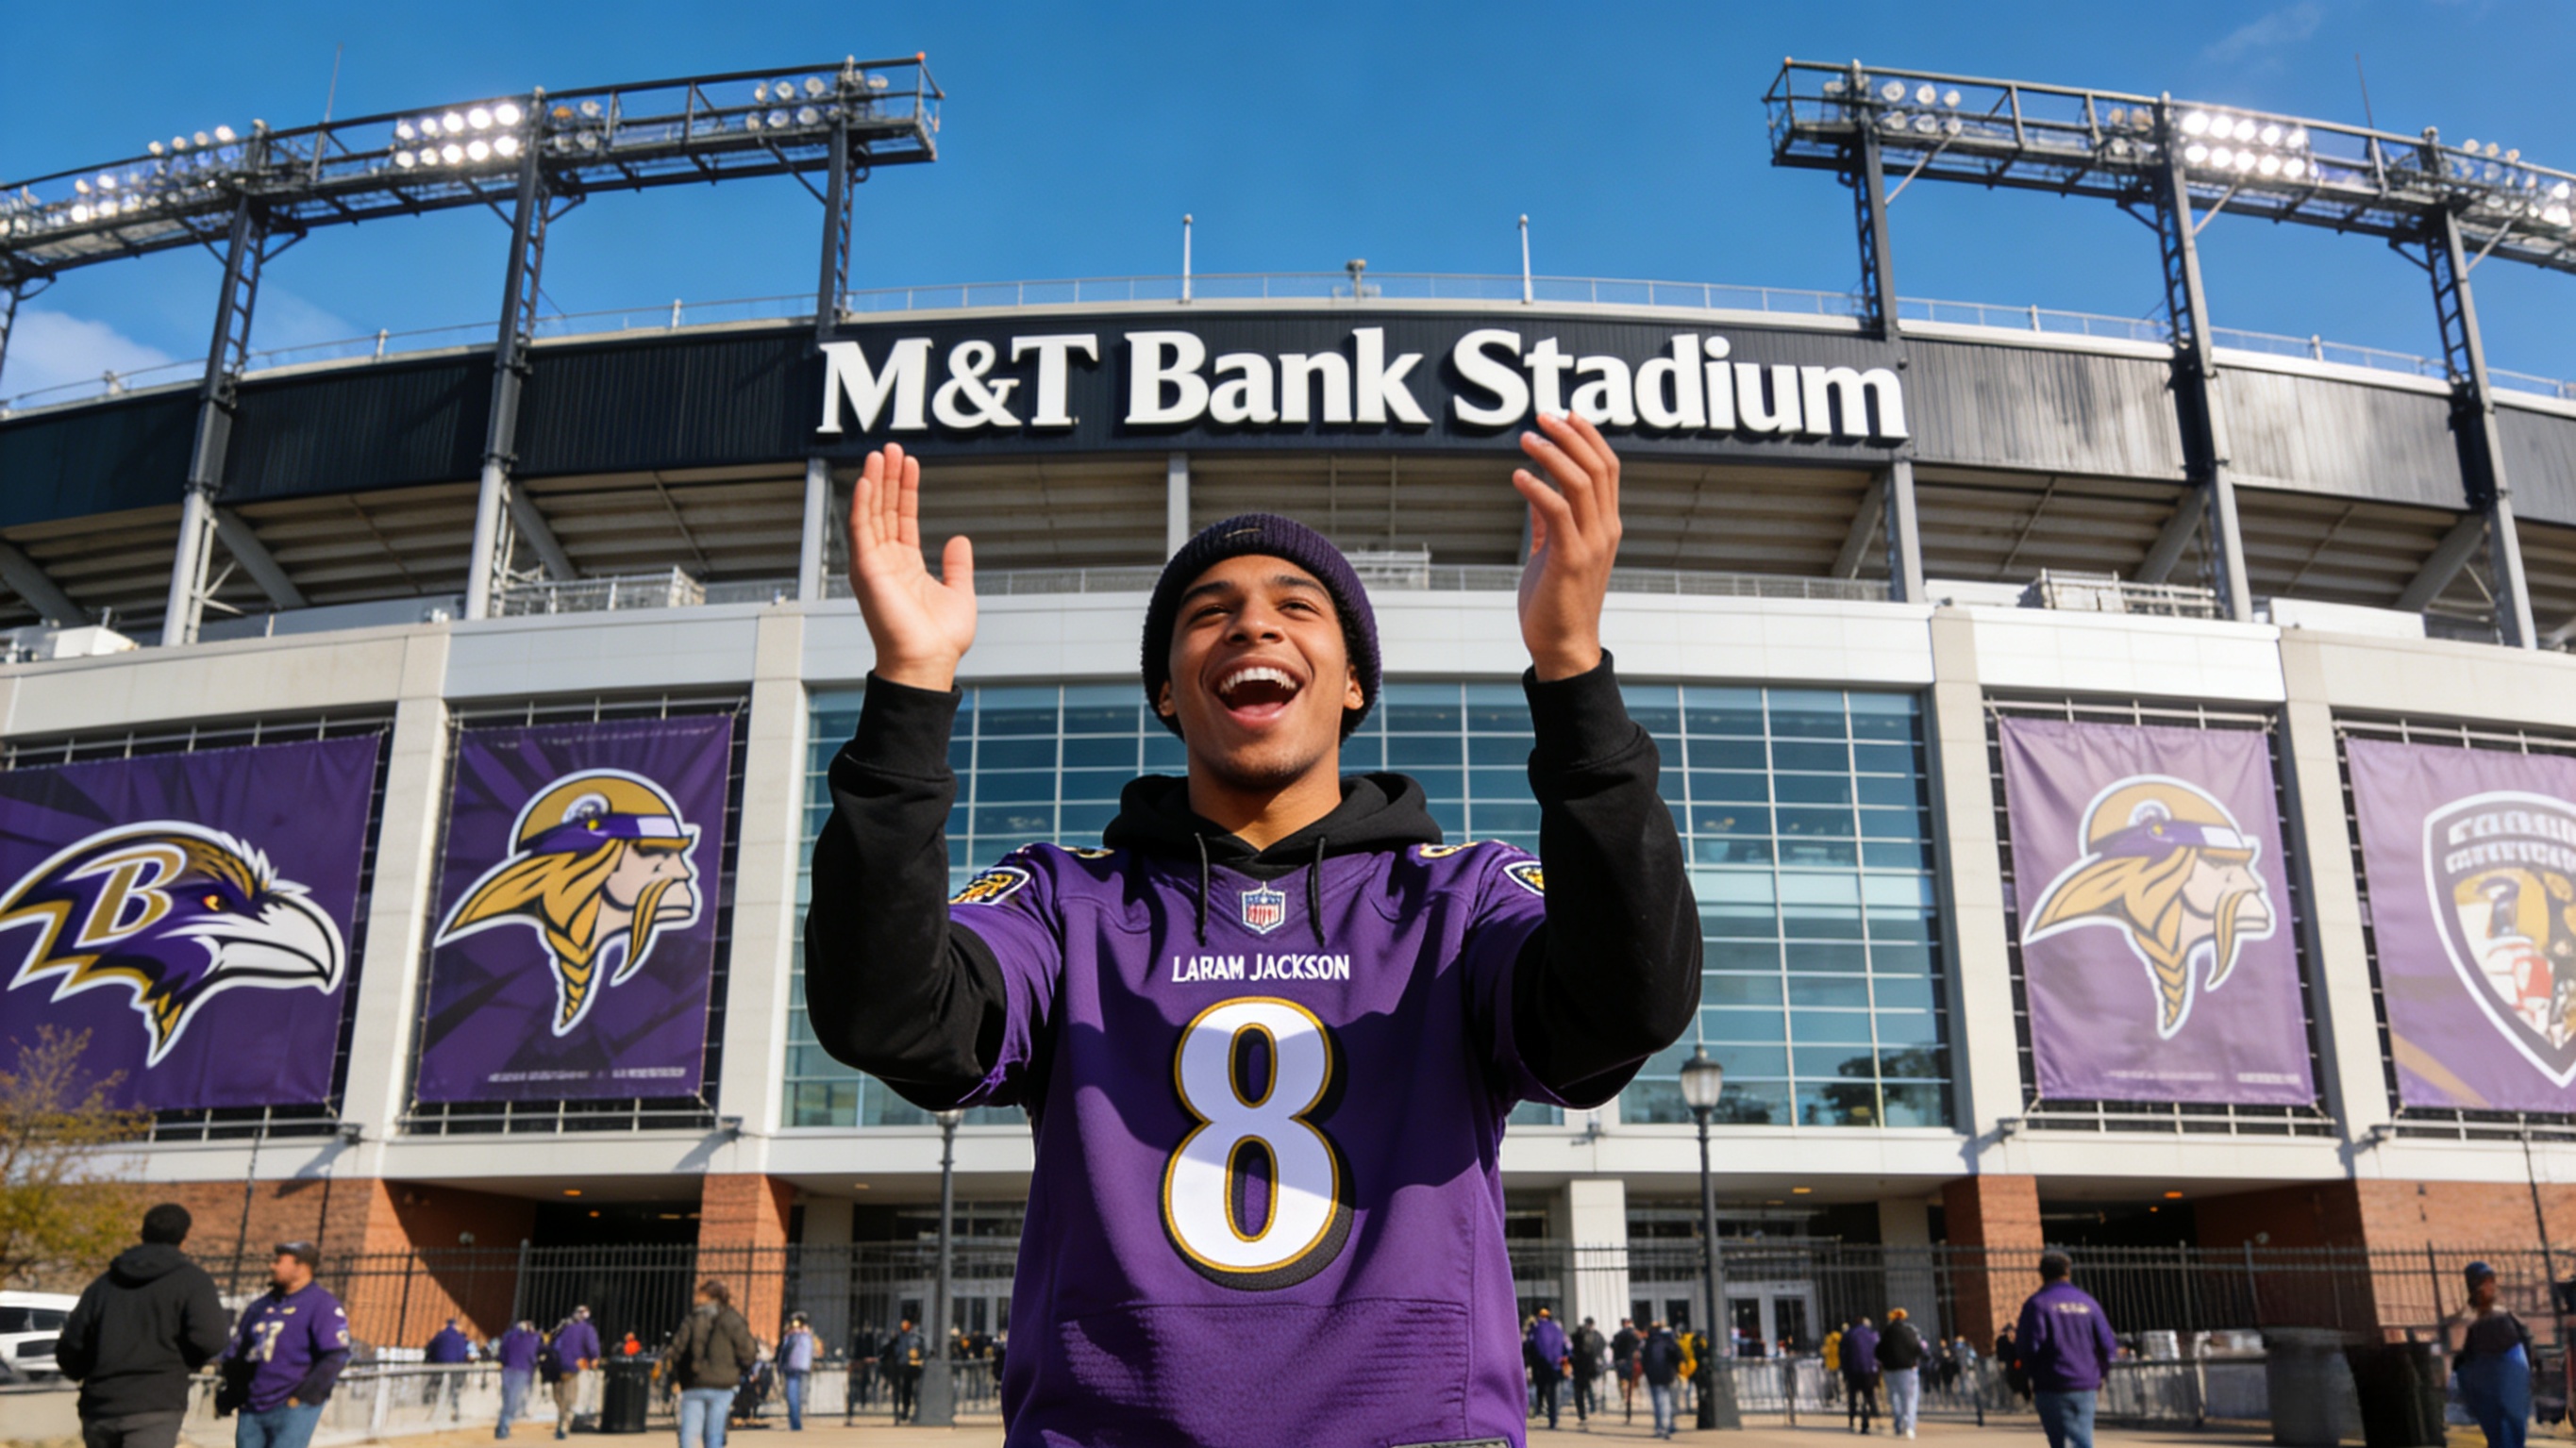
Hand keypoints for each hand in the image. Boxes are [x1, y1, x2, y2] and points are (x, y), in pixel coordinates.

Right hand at [846, 442, 976, 690]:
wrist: (929, 660)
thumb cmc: (942, 638)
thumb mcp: (959, 592)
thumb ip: (958, 565)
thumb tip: (959, 538)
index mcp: (906, 565)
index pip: (903, 518)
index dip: (906, 490)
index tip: (910, 463)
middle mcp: (886, 562)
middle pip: (884, 509)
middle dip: (888, 477)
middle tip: (892, 447)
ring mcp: (874, 565)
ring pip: (871, 513)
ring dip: (874, 482)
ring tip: (881, 453)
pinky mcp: (866, 570)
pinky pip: (860, 530)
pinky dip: (861, 503)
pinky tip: (866, 480)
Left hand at [1512, 411, 1619, 680]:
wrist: (1564, 647)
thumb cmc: (1556, 602)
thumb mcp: (1554, 553)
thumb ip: (1549, 522)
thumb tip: (1536, 489)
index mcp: (1606, 526)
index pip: (1608, 468)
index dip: (1589, 436)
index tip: (1565, 415)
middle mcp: (1606, 530)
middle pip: (1598, 466)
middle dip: (1570, 435)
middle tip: (1541, 417)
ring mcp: (1592, 544)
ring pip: (1580, 483)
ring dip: (1552, 454)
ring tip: (1526, 440)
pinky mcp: (1570, 559)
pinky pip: (1557, 513)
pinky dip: (1538, 488)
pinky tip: (1518, 476)